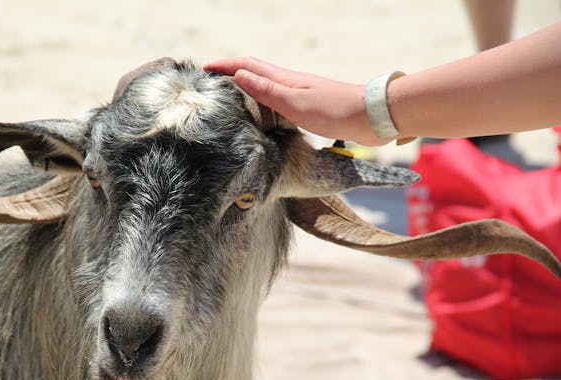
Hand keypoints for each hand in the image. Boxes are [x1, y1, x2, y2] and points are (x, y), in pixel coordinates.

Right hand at [204, 57, 386, 145]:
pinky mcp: (308, 106)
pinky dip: (262, 100)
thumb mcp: (295, 103)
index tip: (204, 69)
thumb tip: (237, 76)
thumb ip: (267, 91)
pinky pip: (276, 99)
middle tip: (211, 80)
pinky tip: (261, 111)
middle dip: (231, 72)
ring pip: (265, 85)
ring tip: (229, 95)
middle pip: (254, 71)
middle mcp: (289, 83)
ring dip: (245, 85)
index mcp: (284, 79)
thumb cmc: (335, 111)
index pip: (247, 66)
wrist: (371, 117)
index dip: (225, 66)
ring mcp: (299, 93)